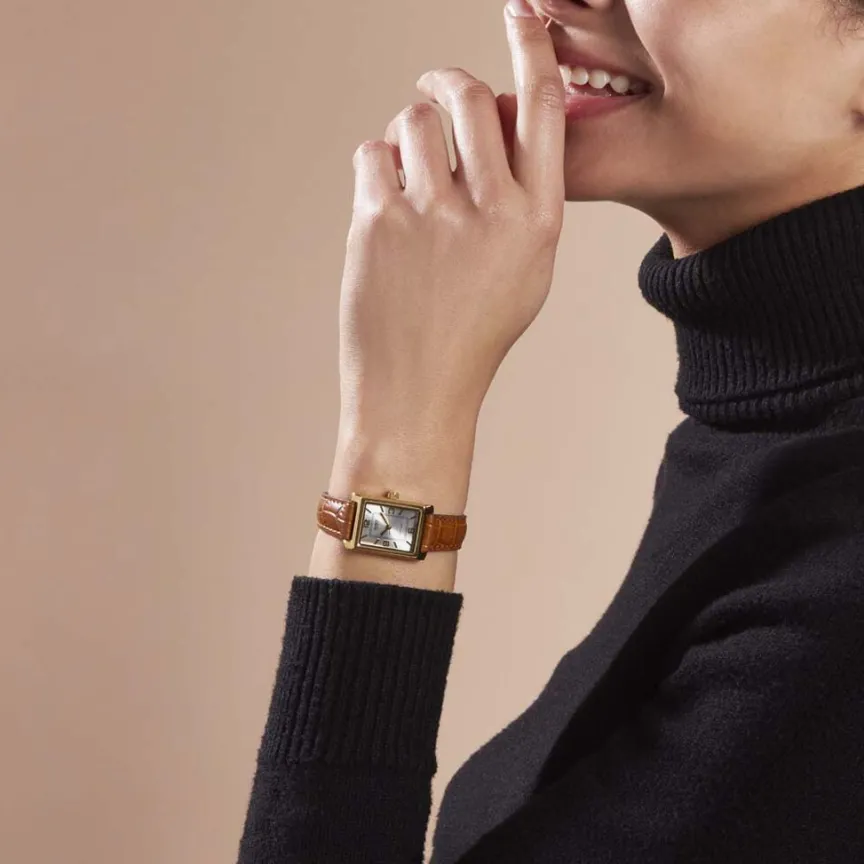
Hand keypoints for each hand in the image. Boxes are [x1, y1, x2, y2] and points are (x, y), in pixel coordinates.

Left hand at [337, 1, 565, 442]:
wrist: (419, 391)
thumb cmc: (472, 334)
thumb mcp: (524, 270)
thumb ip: (521, 198)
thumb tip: (496, 123)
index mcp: (538, 219)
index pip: (543, 109)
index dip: (532, 49)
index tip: (522, 14)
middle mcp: (492, 209)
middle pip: (470, 97)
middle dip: (446, 83)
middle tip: (432, 90)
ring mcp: (433, 215)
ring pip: (414, 122)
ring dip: (407, 133)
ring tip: (407, 173)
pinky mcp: (378, 223)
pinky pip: (371, 156)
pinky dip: (375, 169)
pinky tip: (383, 206)